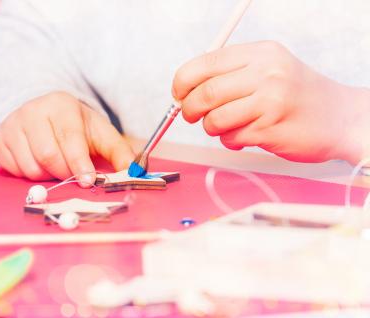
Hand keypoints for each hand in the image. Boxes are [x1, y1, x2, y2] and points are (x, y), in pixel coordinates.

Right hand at [0, 92, 134, 183]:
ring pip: (30, 167)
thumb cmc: (77, 127)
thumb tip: (135, 174)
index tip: (89, 180)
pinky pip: (14, 170)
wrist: (46, 114)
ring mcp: (11, 124)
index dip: (80, 164)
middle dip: (65, 173)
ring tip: (57, 166)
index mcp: (61, 104)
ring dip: (48, 176)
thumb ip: (120, 153)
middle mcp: (32, 110)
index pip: (69, 139)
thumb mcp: (101, 134)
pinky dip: (30, 176)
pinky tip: (39, 163)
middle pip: (48, 156)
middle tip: (74, 176)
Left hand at [172, 41, 369, 163]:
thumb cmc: (299, 95)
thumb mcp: (270, 68)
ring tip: (227, 126)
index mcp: (261, 53)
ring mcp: (269, 102)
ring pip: (214, 119)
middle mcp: (266, 73)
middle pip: (205, 93)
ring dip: (212, 128)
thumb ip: (232, 72)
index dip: (182, 82)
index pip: (205, 63)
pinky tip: (246, 135)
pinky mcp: (270, 129)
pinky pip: (231, 138)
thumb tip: (187, 86)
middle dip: (188, 109)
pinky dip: (230, 141)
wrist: (342, 117)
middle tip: (191, 115)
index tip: (178, 94)